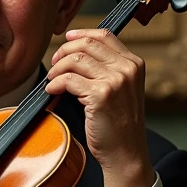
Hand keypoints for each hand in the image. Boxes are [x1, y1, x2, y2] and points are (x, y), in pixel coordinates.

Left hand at [46, 28, 154, 186]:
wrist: (126, 152)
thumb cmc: (119, 124)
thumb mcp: (121, 89)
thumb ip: (107, 69)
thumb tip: (76, 50)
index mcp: (134, 64)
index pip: (105, 35)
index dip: (81, 34)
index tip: (66, 39)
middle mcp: (127, 69)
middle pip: (87, 44)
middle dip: (64, 50)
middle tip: (54, 63)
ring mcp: (115, 81)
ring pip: (75, 59)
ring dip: (57, 69)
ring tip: (53, 80)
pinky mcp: (101, 95)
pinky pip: (68, 80)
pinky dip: (55, 84)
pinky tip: (52, 91)